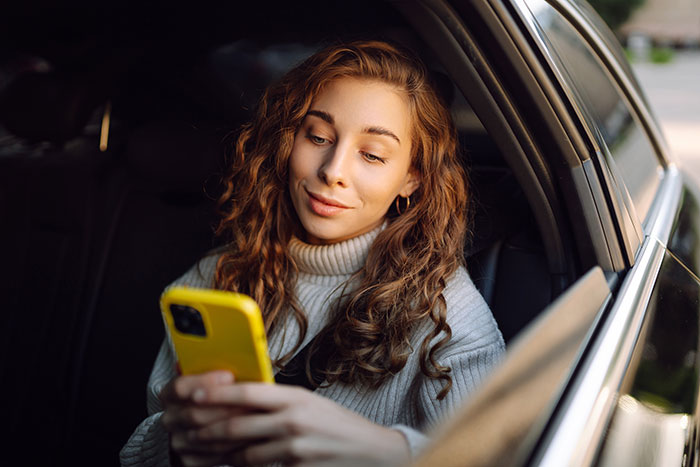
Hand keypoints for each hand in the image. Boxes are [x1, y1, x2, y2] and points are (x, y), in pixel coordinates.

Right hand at [160, 370, 248, 465]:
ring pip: (207, 436)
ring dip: (234, 427)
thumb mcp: (207, 380)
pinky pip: (211, 455)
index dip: (205, 381)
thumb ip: (214, 372)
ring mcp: (177, 440)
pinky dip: (232, 447)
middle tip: (253, 402)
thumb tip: (234, 358)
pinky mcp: (188, 459)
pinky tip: (251, 438)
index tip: (229, 376)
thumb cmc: (208, 397)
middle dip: (227, 407)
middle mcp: (169, 418)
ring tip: (257, 418)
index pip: (181, 387)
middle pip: (196, 413)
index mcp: (169, 395)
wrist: (195, 427)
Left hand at [187, 383, 410, 466]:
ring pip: (243, 451)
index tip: (194, 394)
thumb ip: (279, 401)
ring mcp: (295, 446)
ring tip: (198, 449)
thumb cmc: (337, 424)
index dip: (218, 393)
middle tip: (186, 430)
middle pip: (239, 423)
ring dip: (217, 452)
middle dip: (207, 428)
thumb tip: (242, 399)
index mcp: (295, 396)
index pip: (249, 391)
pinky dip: (239, 465)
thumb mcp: (309, 403)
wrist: (371, 451)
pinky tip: (227, 463)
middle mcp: (294, 418)